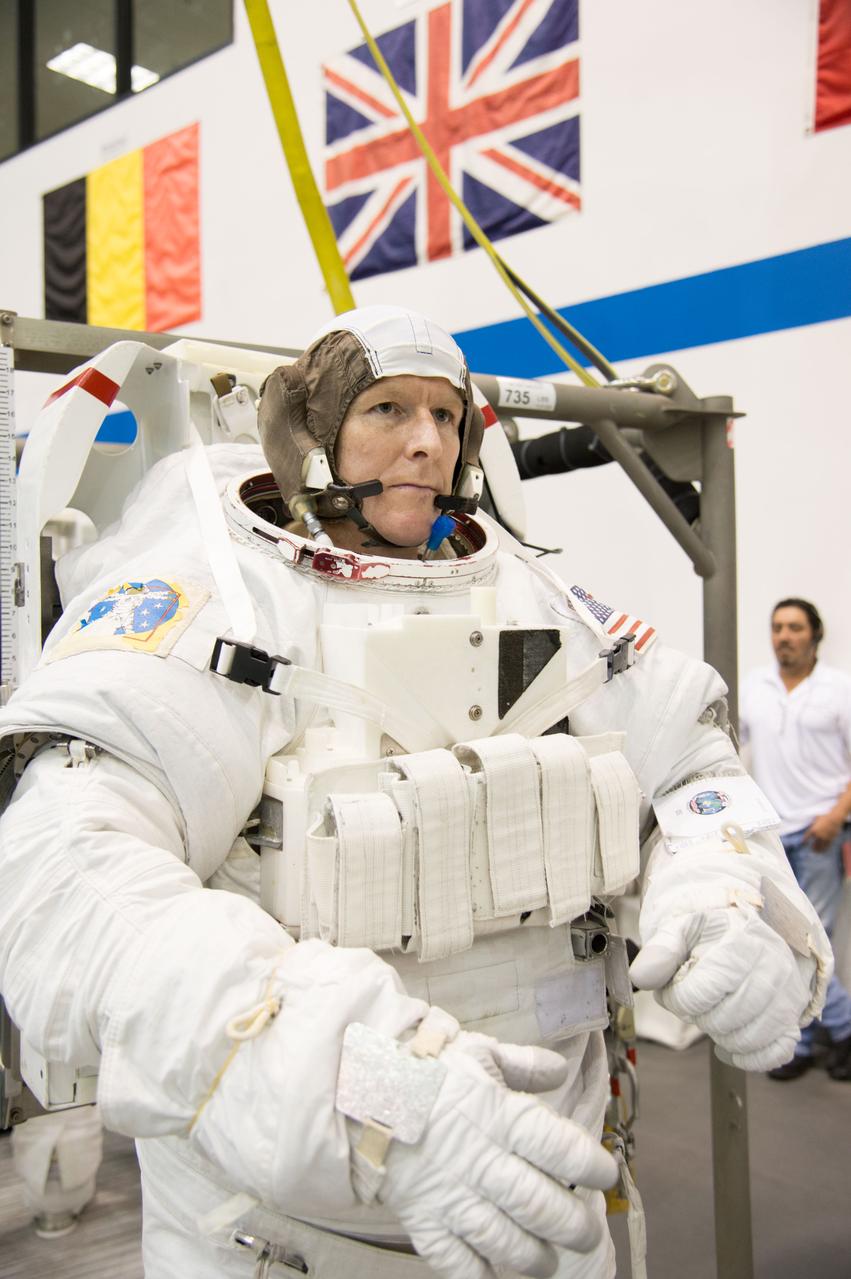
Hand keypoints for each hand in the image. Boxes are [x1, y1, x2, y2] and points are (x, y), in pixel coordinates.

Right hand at [372, 1033, 617, 1278]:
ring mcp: (452, 1195)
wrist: (362, 1089)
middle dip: (573, 1225)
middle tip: (586, 1232)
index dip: (590, 1166)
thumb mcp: (479, 1053)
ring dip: (536, 1257)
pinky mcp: (425, 1220)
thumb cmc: (426, 1069)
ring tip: (548, 1259)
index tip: (604, 1173)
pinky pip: (458, 1263)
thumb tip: (561, 1072)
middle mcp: (481, 1160)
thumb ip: (525, 1065)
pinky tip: (498, 1274)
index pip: (559, 1148)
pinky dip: (482, 1276)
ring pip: (506, 1241)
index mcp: (499, 1116)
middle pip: (539, 1205)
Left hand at [630, 904, 812, 1070]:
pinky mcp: (793, 1017)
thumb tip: (641, 977)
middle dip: (698, 1016)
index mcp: (741, 943)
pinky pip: (774, 1053)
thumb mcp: (681, 929)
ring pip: (748, 1039)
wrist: (746, 930)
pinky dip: (748, 1056)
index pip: (701, 993)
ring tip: (713, 1011)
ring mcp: (787, 995)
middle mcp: (771, 968)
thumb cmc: (711, 933)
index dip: (677, 999)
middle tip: (694, 1000)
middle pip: (724, 1019)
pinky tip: (730, 1042)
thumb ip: (659, 952)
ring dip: (720, 1035)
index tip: (674, 989)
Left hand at [804, 812, 842, 851]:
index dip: (804, 841)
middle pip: (814, 844)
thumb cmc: (824, 818)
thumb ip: (812, 824)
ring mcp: (824, 838)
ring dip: (818, 850)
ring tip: (816, 852)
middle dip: (813, 848)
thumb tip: (809, 827)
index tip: (803, 843)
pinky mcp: (830, 839)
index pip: (807, 838)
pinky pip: (826, 846)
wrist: (834, 819)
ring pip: (820, 847)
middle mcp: (818, 835)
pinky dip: (824, 849)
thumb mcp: (816, 819)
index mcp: (813, 830)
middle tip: (812, 849)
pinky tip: (823, 850)